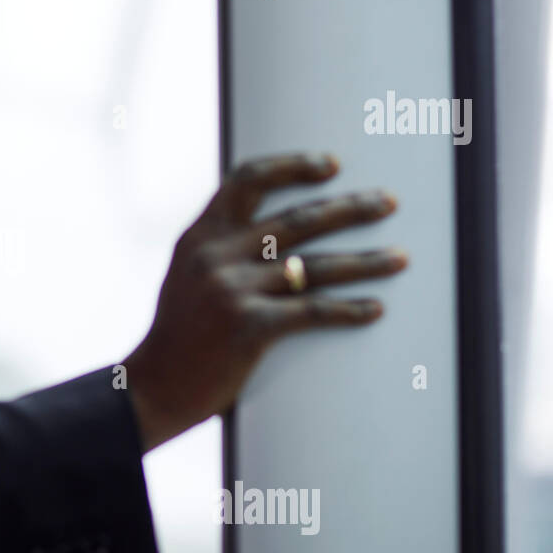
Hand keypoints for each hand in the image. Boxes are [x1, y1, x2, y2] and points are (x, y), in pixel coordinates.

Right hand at [121, 152, 407, 451]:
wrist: (152, 387)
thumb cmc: (177, 335)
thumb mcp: (185, 275)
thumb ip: (219, 248)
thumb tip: (274, 230)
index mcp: (199, 236)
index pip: (248, 179)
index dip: (292, 166)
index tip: (331, 165)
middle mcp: (215, 255)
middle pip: (298, 219)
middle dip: (351, 208)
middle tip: (388, 202)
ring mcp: (231, 290)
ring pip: (315, 266)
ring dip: (366, 261)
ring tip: (399, 257)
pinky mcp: (248, 327)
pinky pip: (313, 311)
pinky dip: (349, 309)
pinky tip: (375, 308)